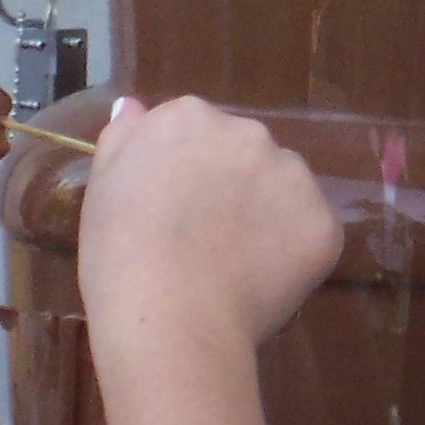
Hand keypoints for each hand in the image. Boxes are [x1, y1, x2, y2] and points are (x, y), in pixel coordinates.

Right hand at [78, 96, 342, 371]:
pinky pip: (309, 232)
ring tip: (232, 265)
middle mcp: (249, 132)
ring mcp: (293, 176)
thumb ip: (123, 137)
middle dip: (230, 186)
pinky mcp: (323, 223)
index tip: (170, 211)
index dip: (183, 175)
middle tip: (201, 240)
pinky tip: (258, 282)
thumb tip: (136, 107)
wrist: (168, 317)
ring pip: (282, 189)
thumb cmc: (119, 254)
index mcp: (190, 117)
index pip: (194, 134)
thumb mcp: (102, 187)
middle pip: (243, 154)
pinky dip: (292, 254)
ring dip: (266, 214)